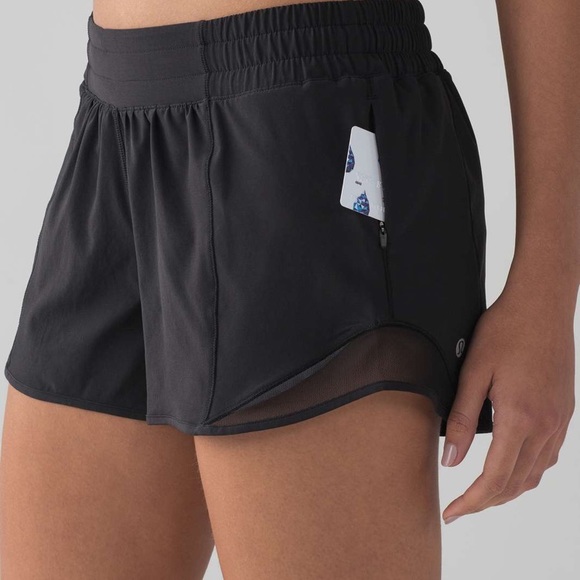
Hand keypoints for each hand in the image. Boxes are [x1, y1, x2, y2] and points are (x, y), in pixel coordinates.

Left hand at [440, 286, 575, 523]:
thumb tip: (451, 460)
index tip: (451, 514)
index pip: (494, 479)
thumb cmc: (505, 332)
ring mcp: (560, 421)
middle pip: (516, 484)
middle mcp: (546, 427)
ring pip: (534, 475)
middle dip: (486, 502)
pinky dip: (526, 473)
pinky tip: (510, 468)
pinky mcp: (564, 413)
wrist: (541, 305)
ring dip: (507, 491)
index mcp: (520, 419)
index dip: (471, 502)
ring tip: (480, 494)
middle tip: (460, 508)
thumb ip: (461, 418)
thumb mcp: (473, 373)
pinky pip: (547, 457)